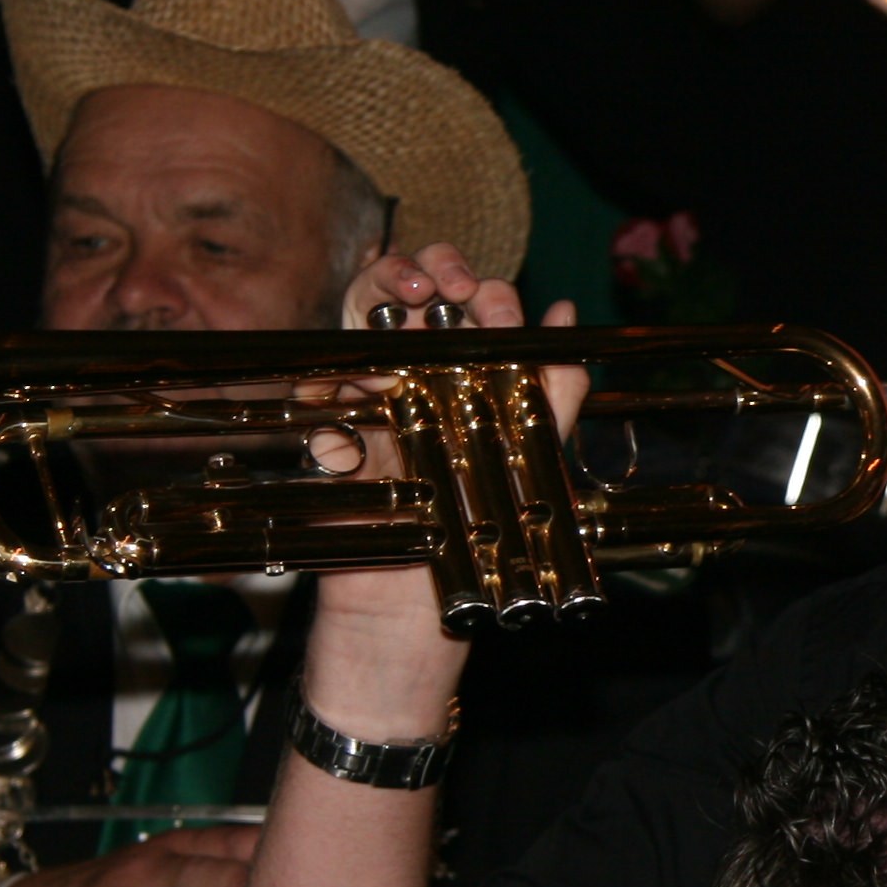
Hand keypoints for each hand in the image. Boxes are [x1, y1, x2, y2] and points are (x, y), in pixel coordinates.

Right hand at [302, 247, 584, 707]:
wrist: (422, 618)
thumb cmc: (480, 537)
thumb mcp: (531, 453)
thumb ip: (552, 385)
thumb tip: (565, 313)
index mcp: (466, 374)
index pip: (463, 302)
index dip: (478, 287)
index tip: (492, 302)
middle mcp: (414, 378)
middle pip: (401, 294)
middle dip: (419, 268)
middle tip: (442, 284)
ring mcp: (368, 405)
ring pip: (356, 325)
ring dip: (376, 307)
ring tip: (403, 320)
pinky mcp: (329, 441)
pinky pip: (320, 397)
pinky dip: (335, 391)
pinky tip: (364, 396)